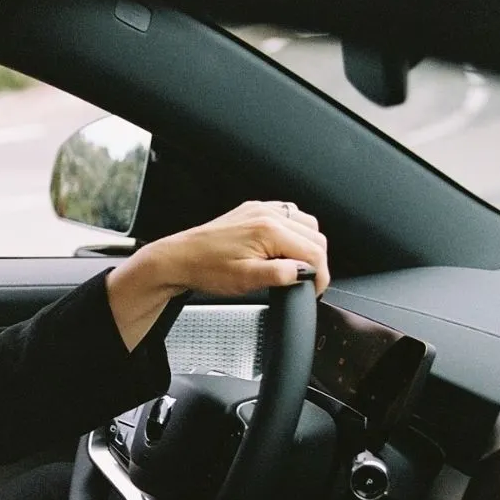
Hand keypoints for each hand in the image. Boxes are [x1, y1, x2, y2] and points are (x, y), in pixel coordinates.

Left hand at [106, 200, 329, 350]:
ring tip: (298, 267)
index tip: (315, 290)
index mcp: (269, 229)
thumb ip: (280, 275)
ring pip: (305, 224)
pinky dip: (295, 233)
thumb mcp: (245, 280)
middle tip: (308, 283)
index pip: (313, 250)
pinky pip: (288, 216)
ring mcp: (261, 209)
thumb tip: (304, 273)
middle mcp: (268, 213)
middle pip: (314, 235)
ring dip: (308, 246)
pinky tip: (285, 249)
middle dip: (317, 261)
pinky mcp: (254, 211)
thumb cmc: (205, 268)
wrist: (179, 259)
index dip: (320, 274)